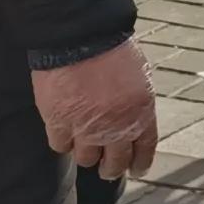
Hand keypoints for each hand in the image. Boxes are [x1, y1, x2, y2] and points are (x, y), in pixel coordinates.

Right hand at [31, 40, 157, 179]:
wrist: (80, 33)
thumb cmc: (111, 47)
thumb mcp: (138, 76)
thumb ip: (136, 103)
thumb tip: (131, 122)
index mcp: (141, 113)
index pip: (144, 151)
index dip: (139, 164)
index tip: (135, 169)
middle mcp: (116, 127)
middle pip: (114, 164)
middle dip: (111, 168)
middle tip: (106, 167)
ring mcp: (86, 128)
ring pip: (86, 159)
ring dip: (85, 152)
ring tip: (81, 141)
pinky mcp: (59, 122)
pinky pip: (60, 144)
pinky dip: (61, 139)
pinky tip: (62, 129)